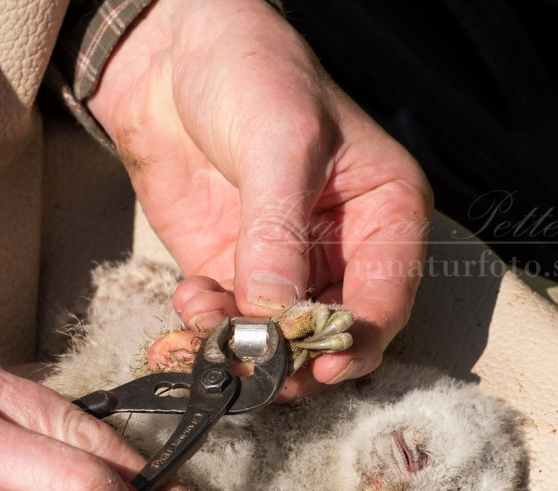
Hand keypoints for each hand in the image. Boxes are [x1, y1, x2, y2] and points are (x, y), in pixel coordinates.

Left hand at [88, 0, 432, 396]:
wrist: (172, 56)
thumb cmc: (253, 74)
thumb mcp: (281, 145)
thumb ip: (279, 234)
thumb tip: (275, 317)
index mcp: (384, 215)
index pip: (385, 299)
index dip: (356, 341)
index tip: (320, 366)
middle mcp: (343, 251)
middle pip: (330, 334)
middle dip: (291, 358)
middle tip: (252, 367)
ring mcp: (284, 267)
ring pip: (276, 341)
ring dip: (240, 352)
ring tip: (202, 332)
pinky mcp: (231, 272)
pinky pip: (226, 323)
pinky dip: (205, 331)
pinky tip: (187, 305)